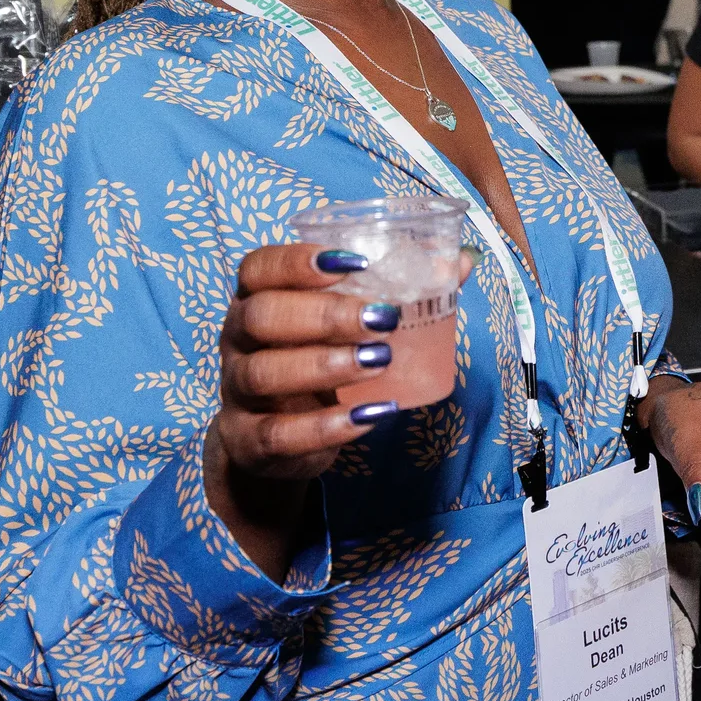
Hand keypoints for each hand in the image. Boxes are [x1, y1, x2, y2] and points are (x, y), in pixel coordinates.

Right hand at [211, 244, 409, 489]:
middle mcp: (237, 339)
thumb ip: (396, 292)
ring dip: (326, 365)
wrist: (272, 438)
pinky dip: (325, 426)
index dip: (296, 260)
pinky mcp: (248, 440)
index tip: (352, 262)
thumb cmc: (314, 359)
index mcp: (256, 298)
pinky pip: (278, 434)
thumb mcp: (341, 326)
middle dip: (323, 314)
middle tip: (381, 318)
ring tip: (380, 360)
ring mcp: (238, 391)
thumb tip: (463, 264)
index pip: (257, 267)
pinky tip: (370, 415)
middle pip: (262, 317)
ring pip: (264, 373)